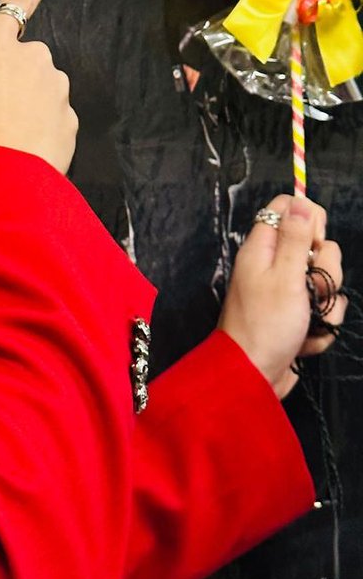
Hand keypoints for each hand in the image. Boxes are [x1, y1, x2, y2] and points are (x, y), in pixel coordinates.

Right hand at [0, 0, 76, 169]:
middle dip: (11, 83)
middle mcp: (30, 57)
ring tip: (0, 137)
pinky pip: (53, 120)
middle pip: (23, 62)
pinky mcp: (69, 119)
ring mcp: (54, 87)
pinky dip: (39, 133)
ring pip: (41, 92)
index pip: (18, 0)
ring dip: (26, 109)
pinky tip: (19, 151)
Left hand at [218, 195, 344, 397]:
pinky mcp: (295, 316)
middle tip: (309, 289)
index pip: (287, 208)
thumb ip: (296, 238)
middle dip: (325, 270)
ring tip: (307, 320)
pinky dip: (320, 326)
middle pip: (316, 246)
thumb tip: (302, 202)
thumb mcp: (285, 277)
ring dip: (325, 305)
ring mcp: (285, 291)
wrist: (253, 376)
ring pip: (325, 281)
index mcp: (263, 247)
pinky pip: (323, 310)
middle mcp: (273, 265)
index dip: (310, 219)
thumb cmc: (265, 326)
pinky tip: (305, 339)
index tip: (314, 244)